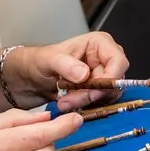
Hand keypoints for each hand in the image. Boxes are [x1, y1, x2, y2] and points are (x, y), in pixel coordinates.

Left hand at [10, 31, 129, 111]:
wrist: (30, 78)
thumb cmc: (38, 61)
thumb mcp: (49, 60)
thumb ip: (66, 65)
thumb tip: (84, 74)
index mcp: (99, 44)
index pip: (118, 62)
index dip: (110, 79)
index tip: (92, 90)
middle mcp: (104, 60)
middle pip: (114, 82)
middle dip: (92, 94)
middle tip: (69, 99)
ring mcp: (101, 77)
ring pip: (106, 96)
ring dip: (85, 102)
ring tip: (63, 101)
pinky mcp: (96, 92)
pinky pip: (99, 103)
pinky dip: (83, 106)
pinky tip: (67, 103)